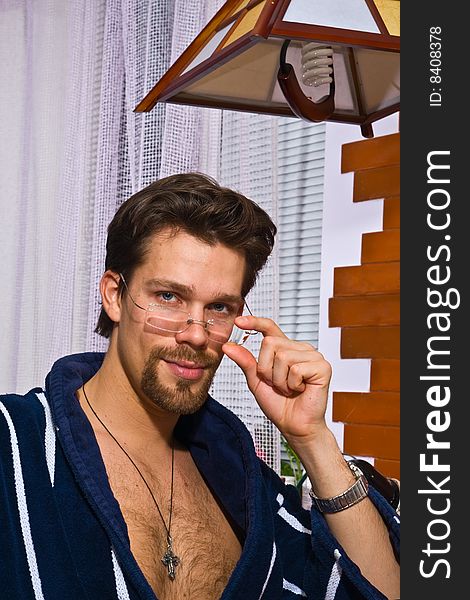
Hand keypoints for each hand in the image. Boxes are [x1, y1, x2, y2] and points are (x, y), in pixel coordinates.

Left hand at [222, 316, 331, 445]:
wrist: (294, 425)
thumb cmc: (279, 405)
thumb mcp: (256, 381)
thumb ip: (245, 361)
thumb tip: (228, 346)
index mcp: (285, 349)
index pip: (270, 328)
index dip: (255, 322)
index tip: (238, 321)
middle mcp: (300, 349)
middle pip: (271, 343)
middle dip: (267, 369)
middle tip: (278, 384)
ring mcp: (313, 356)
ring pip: (283, 356)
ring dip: (280, 380)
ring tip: (289, 388)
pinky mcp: (322, 367)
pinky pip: (296, 368)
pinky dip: (293, 384)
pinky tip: (300, 390)